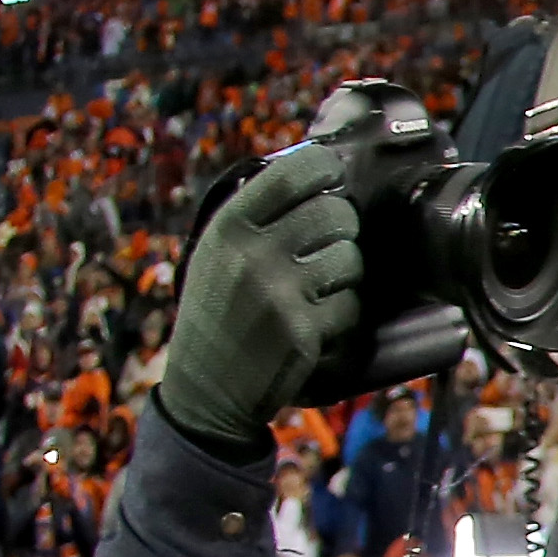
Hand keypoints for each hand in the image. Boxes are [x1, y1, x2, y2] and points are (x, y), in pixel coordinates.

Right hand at [157, 149, 365, 454]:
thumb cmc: (217, 313)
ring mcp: (279, 293)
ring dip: (346, 274)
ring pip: (351, 259)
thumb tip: (317, 168)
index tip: (332, 177)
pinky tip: (316, 323)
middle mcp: (252, 253)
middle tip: (329, 243)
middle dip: (344, 228)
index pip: (294, 171)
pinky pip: (351, 304)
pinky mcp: (303, 330)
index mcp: (228, 226)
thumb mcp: (216, 254)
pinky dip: (342, 315)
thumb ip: (258, 216)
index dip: (325, 169)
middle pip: (336, 214)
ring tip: (318, 288)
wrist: (206, 388)